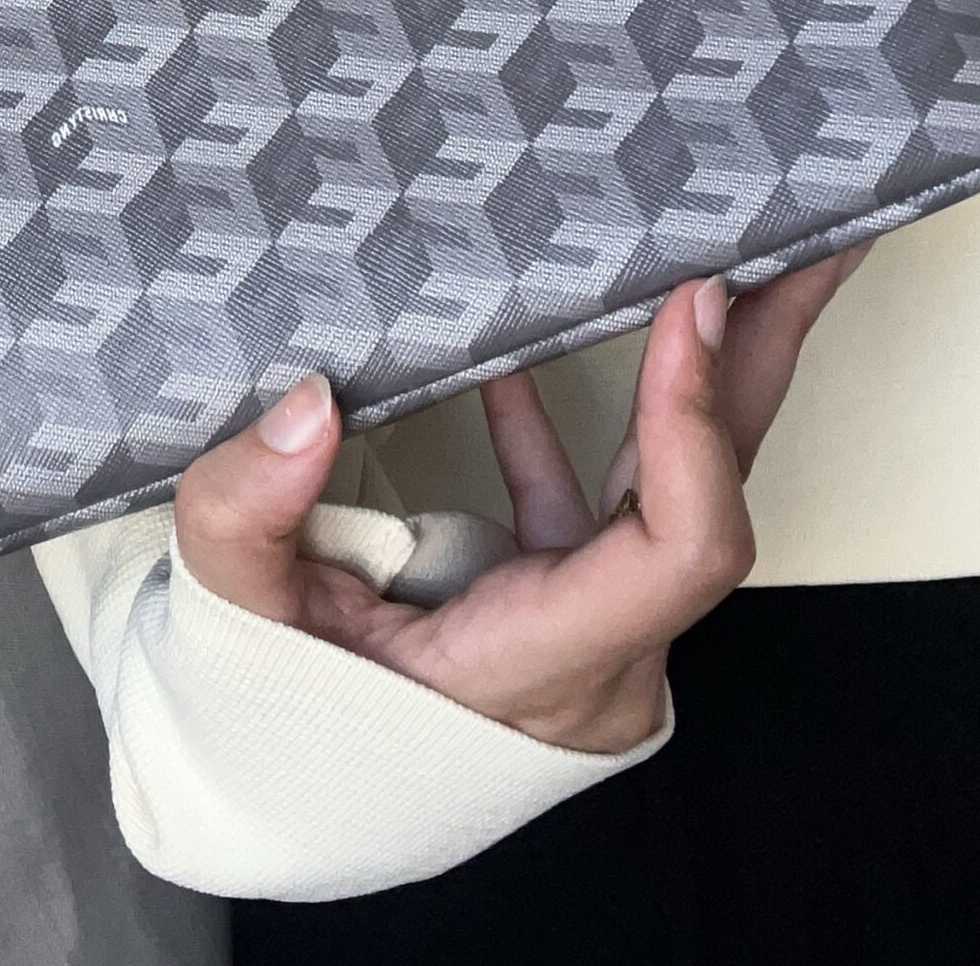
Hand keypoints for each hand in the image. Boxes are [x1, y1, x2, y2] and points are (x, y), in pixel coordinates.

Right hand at [174, 253, 866, 754]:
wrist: (297, 795)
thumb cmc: (281, 720)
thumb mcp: (239, 616)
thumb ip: (248, 510)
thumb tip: (310, 400)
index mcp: (543, 666)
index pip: (677, 551)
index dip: (694, 428)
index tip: (689, 307)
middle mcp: (602, 653)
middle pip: (722, 498)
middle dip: (763, 362)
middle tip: (799, 243)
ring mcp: (598, 626)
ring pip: (687, 486)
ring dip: (714, 370)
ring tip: (739, 260)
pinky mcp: (569, 595)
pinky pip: (613, 495)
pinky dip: (591, 414)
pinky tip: (539, 342)